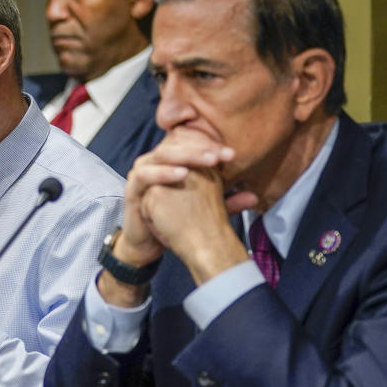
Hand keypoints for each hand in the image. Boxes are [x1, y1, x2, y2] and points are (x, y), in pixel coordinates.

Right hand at [134, 131, 257, 284]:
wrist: (149, 243)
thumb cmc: (174, 221)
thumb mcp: (203, 209)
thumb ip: (226, 202)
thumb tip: (254, 197)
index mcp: (171, 162)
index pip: (189, 144)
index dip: (210, 145)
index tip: (233, 155)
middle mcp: (154, 162)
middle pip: (175, 144)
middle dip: (200, 147)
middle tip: (220, 155)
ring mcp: (141, 173)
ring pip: (161, 155)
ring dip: (185, 156)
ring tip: (207, 162)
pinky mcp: (132, 188)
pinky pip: (145, 175)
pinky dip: (163, 172)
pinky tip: (182, 175)